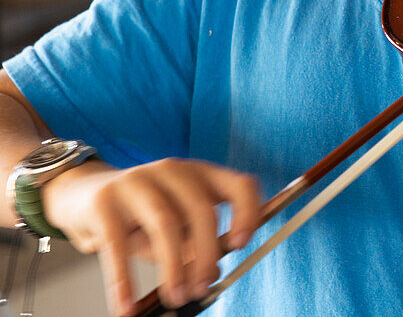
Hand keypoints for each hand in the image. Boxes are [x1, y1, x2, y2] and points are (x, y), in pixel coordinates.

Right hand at [42, 157, 260, 316]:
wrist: (80, 194)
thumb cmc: (139, 216)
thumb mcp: (173, 227)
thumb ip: (193, 244)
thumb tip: (209, 273)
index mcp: (201, 175)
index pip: (240, 185)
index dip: (248, 212)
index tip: (241, 244)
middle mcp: (173, 171)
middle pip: (202, 210)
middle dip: (206, 255)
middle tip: (200, 289)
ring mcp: (138, 180)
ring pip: (166, 224)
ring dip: (173, 267)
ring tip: (174, 297)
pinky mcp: (104, 200)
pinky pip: (117, 244)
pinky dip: (124, 280)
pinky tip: (126, 306)